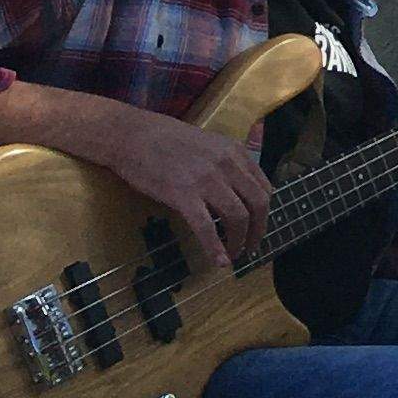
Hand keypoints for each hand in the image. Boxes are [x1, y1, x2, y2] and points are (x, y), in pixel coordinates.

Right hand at [83, 102, 271, 273]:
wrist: (132, 135)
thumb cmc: (167, 140)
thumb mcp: (210, 145)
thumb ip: (228, 165)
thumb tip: (238, 193)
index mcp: (236, 152)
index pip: (264, 188)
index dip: (264, 213)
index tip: (257, 227)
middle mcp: (228, 165)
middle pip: (258, 204)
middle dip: (258, 231)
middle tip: (250, 247)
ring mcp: (206, 180)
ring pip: (237, 217)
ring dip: (239, 241)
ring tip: (233, 254)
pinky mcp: (183, 194)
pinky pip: (206, 227)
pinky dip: (215, 248)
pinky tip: (219, 262)